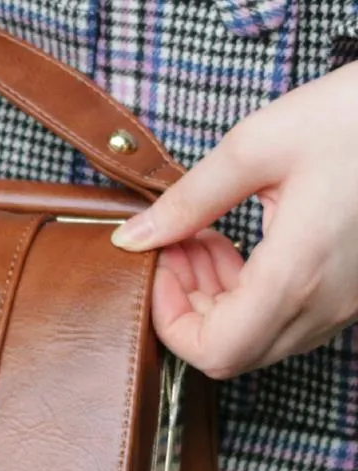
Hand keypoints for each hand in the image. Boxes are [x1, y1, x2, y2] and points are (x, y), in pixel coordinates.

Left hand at [111, 59, 357, 379]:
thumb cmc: (355, 116)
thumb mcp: (257, 146)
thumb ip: (188, 201)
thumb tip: (133, 237)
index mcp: (297, 274)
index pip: (213, 352)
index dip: (169, 320)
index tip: (159, 263)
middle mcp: (326, 303)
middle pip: (232, 353)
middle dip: (187, 307)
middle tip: (177, 245)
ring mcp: (346, 304)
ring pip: (260, 340)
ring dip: (217, 302)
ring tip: (204, 238)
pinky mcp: (354, 292)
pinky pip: (289, 319)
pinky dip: (251, 295)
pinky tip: (242, 243)